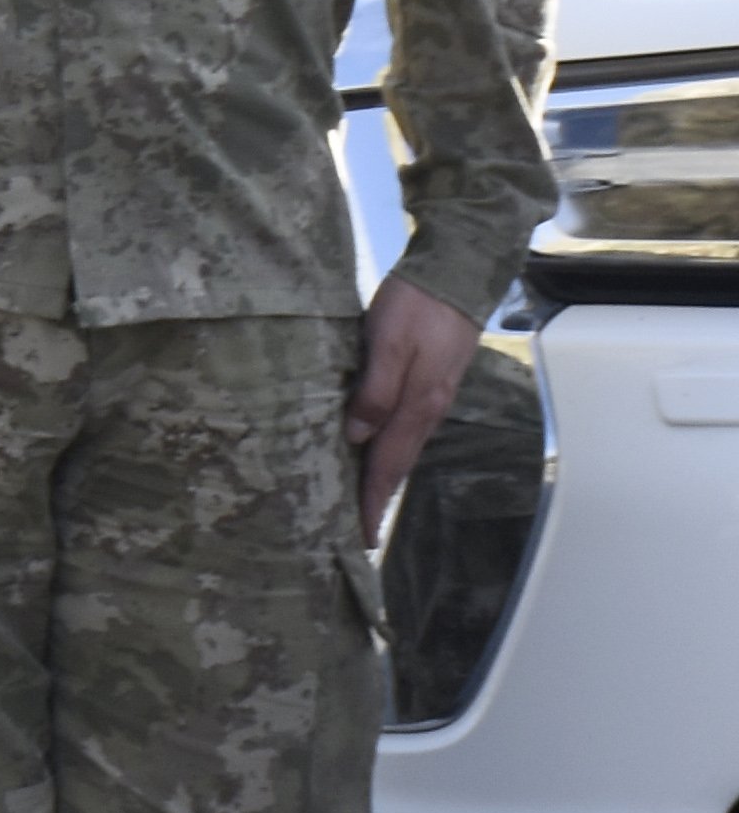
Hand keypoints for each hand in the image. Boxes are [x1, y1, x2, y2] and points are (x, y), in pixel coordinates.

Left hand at [348, 277, 483, 530]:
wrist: (456, 275)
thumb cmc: (418, 305)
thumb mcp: (388, 342)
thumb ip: (376, 389)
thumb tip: (357, 436)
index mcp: (418, 404)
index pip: (388, 465)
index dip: (371, 501)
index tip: (360, 537)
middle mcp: (428, 409)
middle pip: (397, 464)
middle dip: (376, 498)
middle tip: (355, 532)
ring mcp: (431, 397)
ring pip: (401, 447)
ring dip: (381, 475)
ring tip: (360, 501)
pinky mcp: (428, 383)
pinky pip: (405, 427)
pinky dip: (388, 448)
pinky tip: (374, 450)